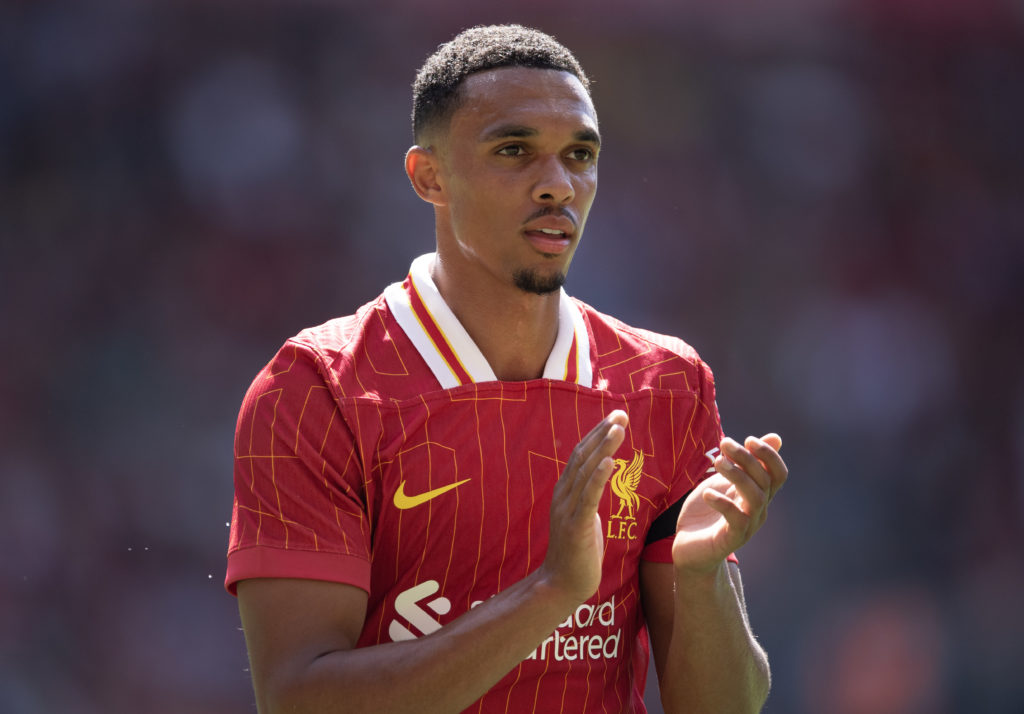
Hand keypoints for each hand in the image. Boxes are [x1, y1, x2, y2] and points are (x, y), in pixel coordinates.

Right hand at [539, 410, 627, 603]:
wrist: (561, 584)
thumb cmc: (576, 552)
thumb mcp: (582, 516)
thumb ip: (587, 495)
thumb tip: (599, 476)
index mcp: (565, 491)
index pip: (581, 455)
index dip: (598, 434)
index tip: (615, 417)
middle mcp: (563, 495)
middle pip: (584, 456)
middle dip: (603, 433)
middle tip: (621, 413)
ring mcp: (568, 509)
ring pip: (586, 472)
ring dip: (603, 448)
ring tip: (619, 429)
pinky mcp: (576, 525)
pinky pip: (588, 497)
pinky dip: (598, 476)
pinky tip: (609, 461)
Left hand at [672, 434, 786, 574]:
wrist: (689, 548)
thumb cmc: (707, 512)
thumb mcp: (723, 481)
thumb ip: (743, 463)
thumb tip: (776, 437)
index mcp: (759, 495)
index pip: (778, 474)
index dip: (769, 455)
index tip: (748, 439)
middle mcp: (758, 511)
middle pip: (765, 481)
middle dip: (746, 458)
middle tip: (724, 443)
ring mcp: (747, 526)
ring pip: (755, 497)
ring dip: (738, 476)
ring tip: (718, 462)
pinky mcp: (731, 540)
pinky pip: (736, 520)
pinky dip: (723, 503)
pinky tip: (708, 493)